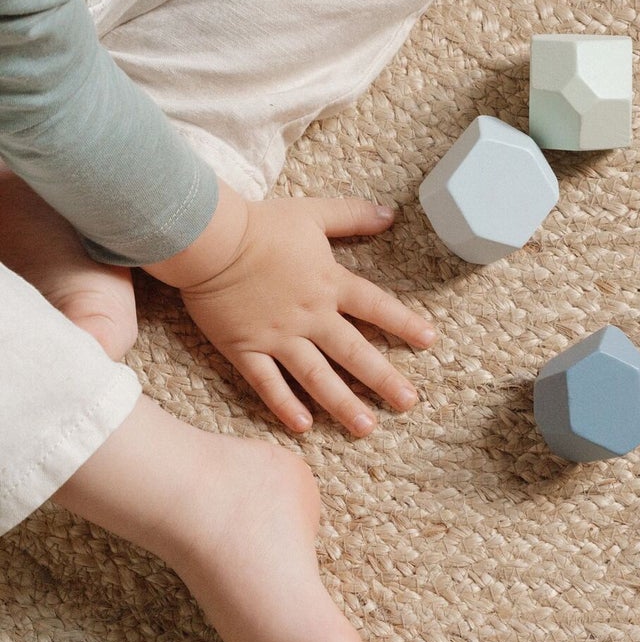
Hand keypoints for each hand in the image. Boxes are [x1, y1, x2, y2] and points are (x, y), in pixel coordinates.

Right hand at [166, 195, 436, 437]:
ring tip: (366, 428)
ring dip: (343, 404)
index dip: (405, 324)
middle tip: (409, 403)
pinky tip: (304, 426)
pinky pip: (267, 383)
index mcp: (330, 284)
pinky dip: (285, 404)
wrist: (207, 239)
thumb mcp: (314, 213)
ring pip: (317, 377)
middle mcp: (310, 316)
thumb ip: (353, 216)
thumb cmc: (259, 224)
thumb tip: (390, 214)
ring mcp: (278, 336)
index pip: (377, 308)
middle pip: (355, 353)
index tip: (430, 342)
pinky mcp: (245, 348)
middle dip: (384, 380)